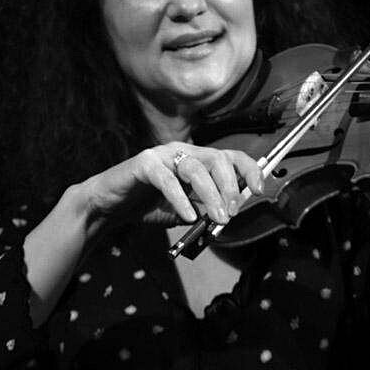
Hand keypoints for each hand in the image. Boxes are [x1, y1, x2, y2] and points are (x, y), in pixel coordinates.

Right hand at [72, 142, 264, 227]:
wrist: (111, 207)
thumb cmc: (148, 205)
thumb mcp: (184, 211)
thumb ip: (205, 210)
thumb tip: (227, 215)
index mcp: (196, 160)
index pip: (229, 156)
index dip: (248, 169)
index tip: (258, 189)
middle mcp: (182, 152)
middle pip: (216, 158)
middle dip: (229, 186)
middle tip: (232, 212)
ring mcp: (162, 155)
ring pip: (195, 167)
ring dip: (211, 194)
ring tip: (217, 217)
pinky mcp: (143, 164)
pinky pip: (167, 180)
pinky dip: (181, 198)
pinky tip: (188, 216)